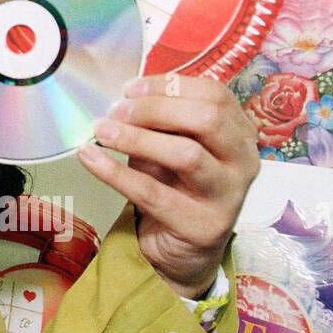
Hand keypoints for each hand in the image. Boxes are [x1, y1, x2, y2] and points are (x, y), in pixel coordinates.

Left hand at [78, 74, 259, 300]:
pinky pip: (153, 193)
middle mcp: (243, 161)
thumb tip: (122, 99)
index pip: (214, 94)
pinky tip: (89, 158)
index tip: (129, 88)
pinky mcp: (204, 226)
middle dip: (154, 109)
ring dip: (136, 138)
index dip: (169, 86)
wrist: (184, 247)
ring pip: (186, 154)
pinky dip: (115, 172)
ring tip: (101, 131)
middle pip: (207, 119)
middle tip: (115, 110)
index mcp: (240, 132)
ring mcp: (229, 196)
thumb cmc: (176, 183)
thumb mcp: (170, 145)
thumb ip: (159, 122)